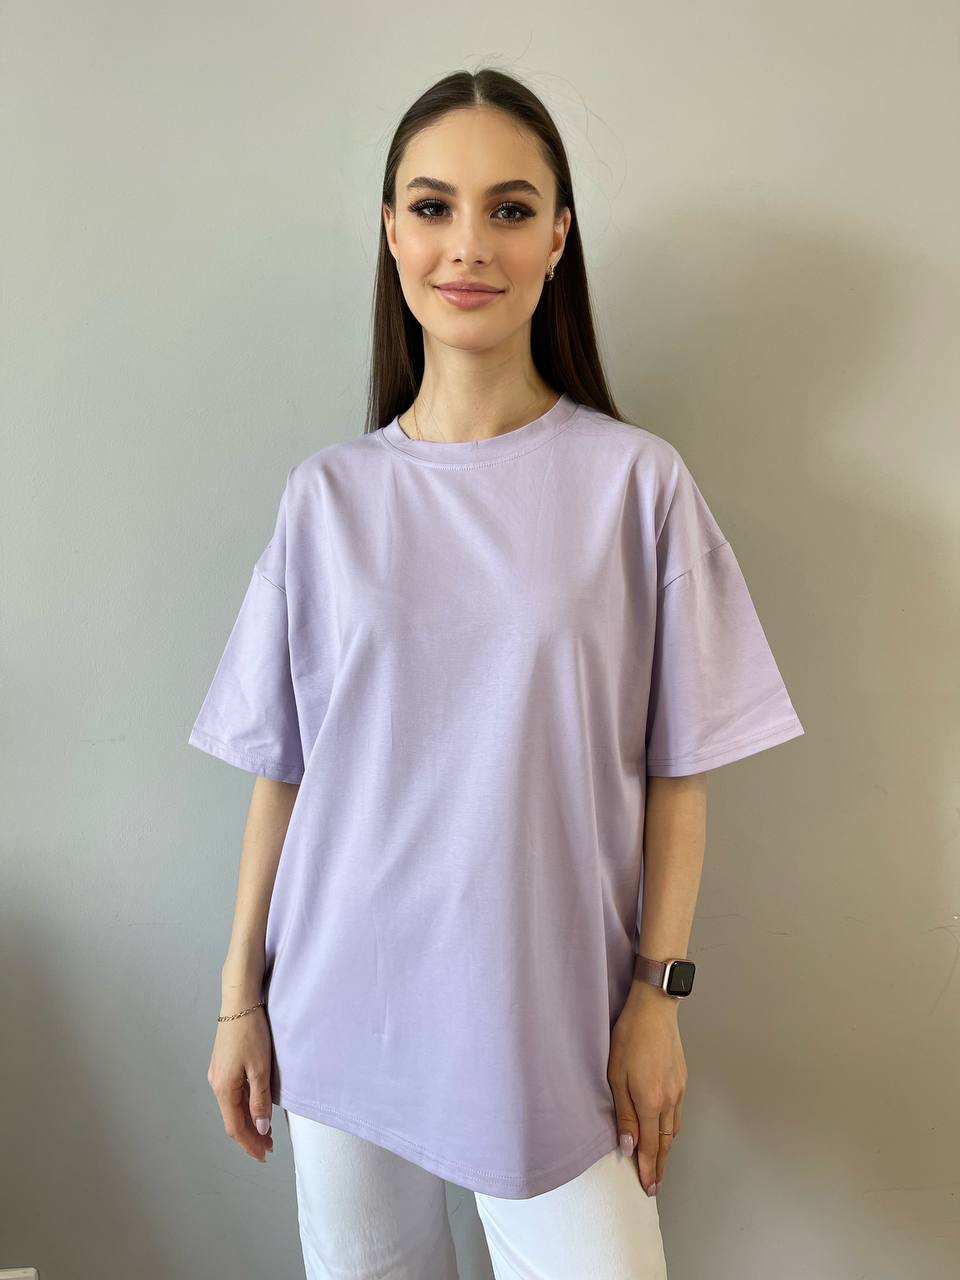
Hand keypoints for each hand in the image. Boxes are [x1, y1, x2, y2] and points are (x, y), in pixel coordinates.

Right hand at [208, 1005, 274, 1162]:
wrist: (239, 1002)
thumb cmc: (251, 1032)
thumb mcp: (260, 1069)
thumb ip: (259, 1101)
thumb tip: (261, 1128)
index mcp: (224, 1089)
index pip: (236, 1128)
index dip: (250, 1144)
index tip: (264, 1156)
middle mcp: (216, 1085)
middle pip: (233, 1119)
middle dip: (250, 1136)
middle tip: (269, 1149)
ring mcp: (218, 1074)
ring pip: (232, 1107)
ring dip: (248, 1121)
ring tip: (266, 1133)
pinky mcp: (223, 1065)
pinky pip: (233, 1094)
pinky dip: (245, 1106)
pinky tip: (256, 1107)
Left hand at [607, 982, 686, 1195]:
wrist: (654, 1009)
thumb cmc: (629, 1038)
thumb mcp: (616, 1076)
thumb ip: (623, 1114)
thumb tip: (628, 1146)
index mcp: (651, 1103)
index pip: (650, 1146)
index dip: (649, 1169)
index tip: (648, 1188)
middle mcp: (669, 1101)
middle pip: (666, 1143)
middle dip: (660, 1166)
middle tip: (655, 1185)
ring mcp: (678, 1090)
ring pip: (674, 1130)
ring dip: (667, 1149)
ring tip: (659, 1163)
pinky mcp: (682, 1079)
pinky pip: (678, 1114)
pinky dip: (672, 1130)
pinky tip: (665, 1131)